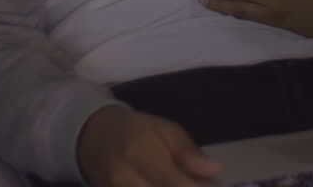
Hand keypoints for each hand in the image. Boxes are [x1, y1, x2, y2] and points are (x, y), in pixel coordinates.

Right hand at [77, 105, 220, 186]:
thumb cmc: (136, 132)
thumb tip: (215, 170)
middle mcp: (124, 180)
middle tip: (202, 184)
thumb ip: (190, 153)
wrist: (96, 138)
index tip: (216, 186)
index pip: (173, 184)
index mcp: (140, 154)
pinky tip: (170, 185)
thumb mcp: (167, 130)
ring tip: (186, 182)